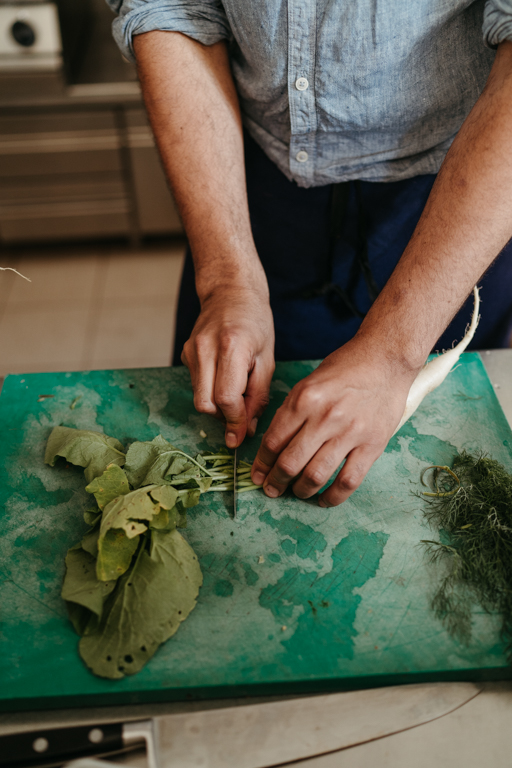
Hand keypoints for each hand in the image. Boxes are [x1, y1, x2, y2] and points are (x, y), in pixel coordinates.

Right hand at [182, 287, 274, 447]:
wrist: (230, 291)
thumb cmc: (256, 322)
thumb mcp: (267, 358)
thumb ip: (258, 396)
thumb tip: (247, 429)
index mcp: (231, 347)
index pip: (226, 398)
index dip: (235, 421)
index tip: (242, 435)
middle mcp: (205, 348)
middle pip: (205, 404)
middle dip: (223, 417)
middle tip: (241, 414)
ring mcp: (191, 350)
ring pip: (198, 398)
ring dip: (217, 405)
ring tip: (237, 390)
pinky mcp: (184, 353)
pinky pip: (196, 385)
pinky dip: (210, 390)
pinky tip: (224, 375)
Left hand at [250, 338, 416, 505]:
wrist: (386, 359)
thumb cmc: (346, 368)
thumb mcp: (309, 382)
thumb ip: (291, 412)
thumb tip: (273, 445)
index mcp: (304, 400)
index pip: (274, 441)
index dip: (261, 464)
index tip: (258, 475)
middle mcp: (325, 417)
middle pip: (290, 463)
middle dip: (275, 482)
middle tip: (271, 489)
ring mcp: (350, 433)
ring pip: (316, 476)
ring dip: (301, 491)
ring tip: (297, 492)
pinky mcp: (372, 445)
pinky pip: (348, 481)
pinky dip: (333, 497)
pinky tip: (324, 500)